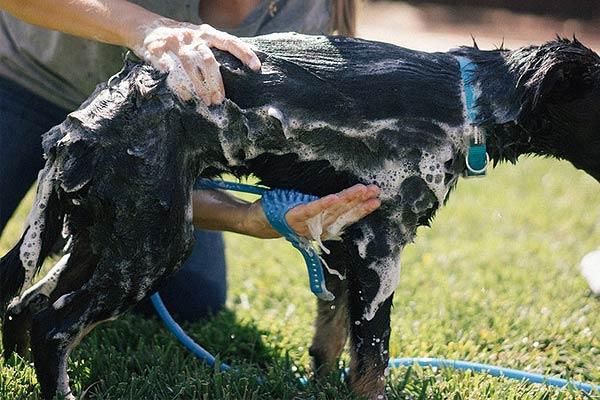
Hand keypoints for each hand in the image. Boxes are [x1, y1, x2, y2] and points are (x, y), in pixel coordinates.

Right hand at [133, 20, 260, 103]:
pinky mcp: (157, 50)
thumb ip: (215, 49)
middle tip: (221, 99)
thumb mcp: (199, 38)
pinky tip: (187, 97)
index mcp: (206, 32)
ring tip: (207, 102)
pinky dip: (179, 85)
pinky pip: (169, 69)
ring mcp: (175, 42)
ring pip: (190, 66)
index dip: (244, 53)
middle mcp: (192, 36)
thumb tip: (240, 67)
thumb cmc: (180, 39)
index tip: (256, 68)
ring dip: (200, 86)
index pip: (229, 41)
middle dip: (216, 82)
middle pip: (208, 60)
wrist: (143, 26)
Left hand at [246, 184, 380, 238]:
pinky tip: (335, 197)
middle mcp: (317, 229)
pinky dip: (324, 204)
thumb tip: (344, 193)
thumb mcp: (307, 210)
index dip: (363, 209)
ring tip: (362, 189)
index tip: (377, 200)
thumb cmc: (284, 213)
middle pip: (343, 214)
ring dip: (348, 200)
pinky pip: (311, 210)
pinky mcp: (293, 217)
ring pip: (331, 211)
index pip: (347, 218)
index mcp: (323, 227)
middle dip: (361, 202)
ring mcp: (306, 224)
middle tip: (376, 191)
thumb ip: (324, 206)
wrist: (258, 222)